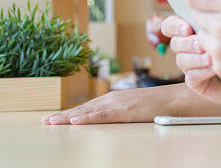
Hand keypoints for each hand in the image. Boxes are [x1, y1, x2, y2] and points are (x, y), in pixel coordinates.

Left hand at [42, 84, 175, 124]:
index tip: (54, 118)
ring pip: (88, 111)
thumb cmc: (158, 105)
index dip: (70, 112)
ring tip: (53, 122)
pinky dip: (88, 118)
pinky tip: (75, 121)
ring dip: (69, 117)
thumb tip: (109, 120)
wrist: (175, 99)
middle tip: (45, 121)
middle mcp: (113, 99)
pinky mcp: (125, 111)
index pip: (87, 107)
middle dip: (64, 115)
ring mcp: (118, 104)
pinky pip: (102, 116)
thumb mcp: (135, 108)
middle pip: (83, 108)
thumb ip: (121, 111)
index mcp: (114, 98)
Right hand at [161, 14, 220, 103]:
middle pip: (175, 42)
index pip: (172, 24)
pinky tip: (215, 68)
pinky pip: (191, 76)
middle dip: (186, 42)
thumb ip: (220, 4)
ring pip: (181, 59)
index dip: (175, 25)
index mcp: (194, 27)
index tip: (188, 28)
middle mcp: (190, 46)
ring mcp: (193, 64)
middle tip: (200, 43)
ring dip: (195, 57)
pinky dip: (202, 71)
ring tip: (211, 57)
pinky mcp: (197, 82)